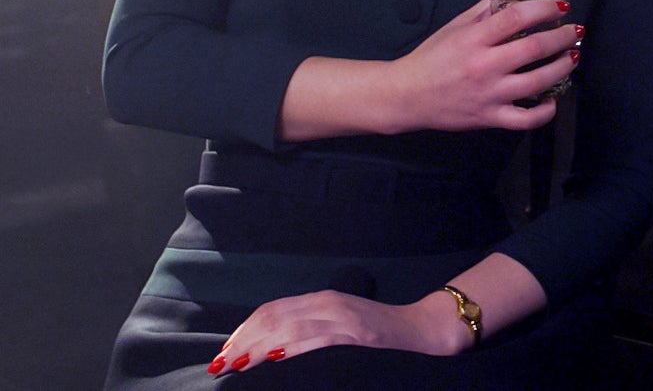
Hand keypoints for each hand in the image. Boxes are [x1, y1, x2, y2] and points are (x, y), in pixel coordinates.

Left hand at [210, 288, 464, 374]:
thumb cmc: (379, 332)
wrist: (421, 329)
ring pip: (289, 327)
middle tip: (222, 362)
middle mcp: (329, 302)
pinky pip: (318, 337)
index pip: (272, 309)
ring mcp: (343, 316)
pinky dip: (293, 346)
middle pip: (274, 316)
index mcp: (322, 299)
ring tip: (238, 364)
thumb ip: (311, 327)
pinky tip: (274, 356)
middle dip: (243, 340)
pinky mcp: (357, 332)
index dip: (245, 329)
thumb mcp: (341, 324)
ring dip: (258, 347)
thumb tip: (270, 346)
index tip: (226, 350)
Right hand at [388, 0, 579, 133]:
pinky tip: (554, 98)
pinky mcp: (490, 118)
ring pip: (537, 82)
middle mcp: (483, 66)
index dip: (544, 9)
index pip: (515, 17)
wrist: (406, 96)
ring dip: (562, 67)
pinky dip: (546, 111)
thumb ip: (489, 5)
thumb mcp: (457, 25)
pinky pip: (526, 119)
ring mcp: (488, 94)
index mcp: (473, 39)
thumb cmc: (432, 57)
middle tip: (575, 31)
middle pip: (533, 48)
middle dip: (561, 37)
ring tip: (573, 57)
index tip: (562, 6)